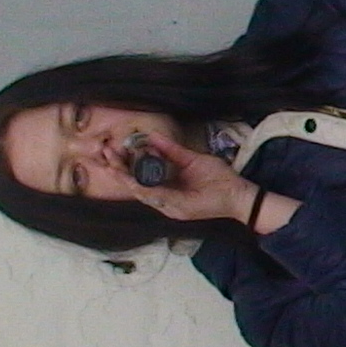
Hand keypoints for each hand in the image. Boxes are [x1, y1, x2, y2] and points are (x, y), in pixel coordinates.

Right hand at [123, 133, 255, 224]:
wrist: (239, 194)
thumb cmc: (219, 179)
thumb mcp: (191, 159)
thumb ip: (171, 150)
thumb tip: (151, 136)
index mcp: (167, 189)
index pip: (139, 178)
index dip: (124, 166)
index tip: (113, 150)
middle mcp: (165, 200)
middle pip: (135, 186)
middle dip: (118, 170)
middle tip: (106, 154)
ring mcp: (171, 207)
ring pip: (141, 193)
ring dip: (125, 178)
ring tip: (112, 163)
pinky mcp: (179, 209)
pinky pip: (157, 197)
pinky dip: (143, 187)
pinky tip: (131, 177)